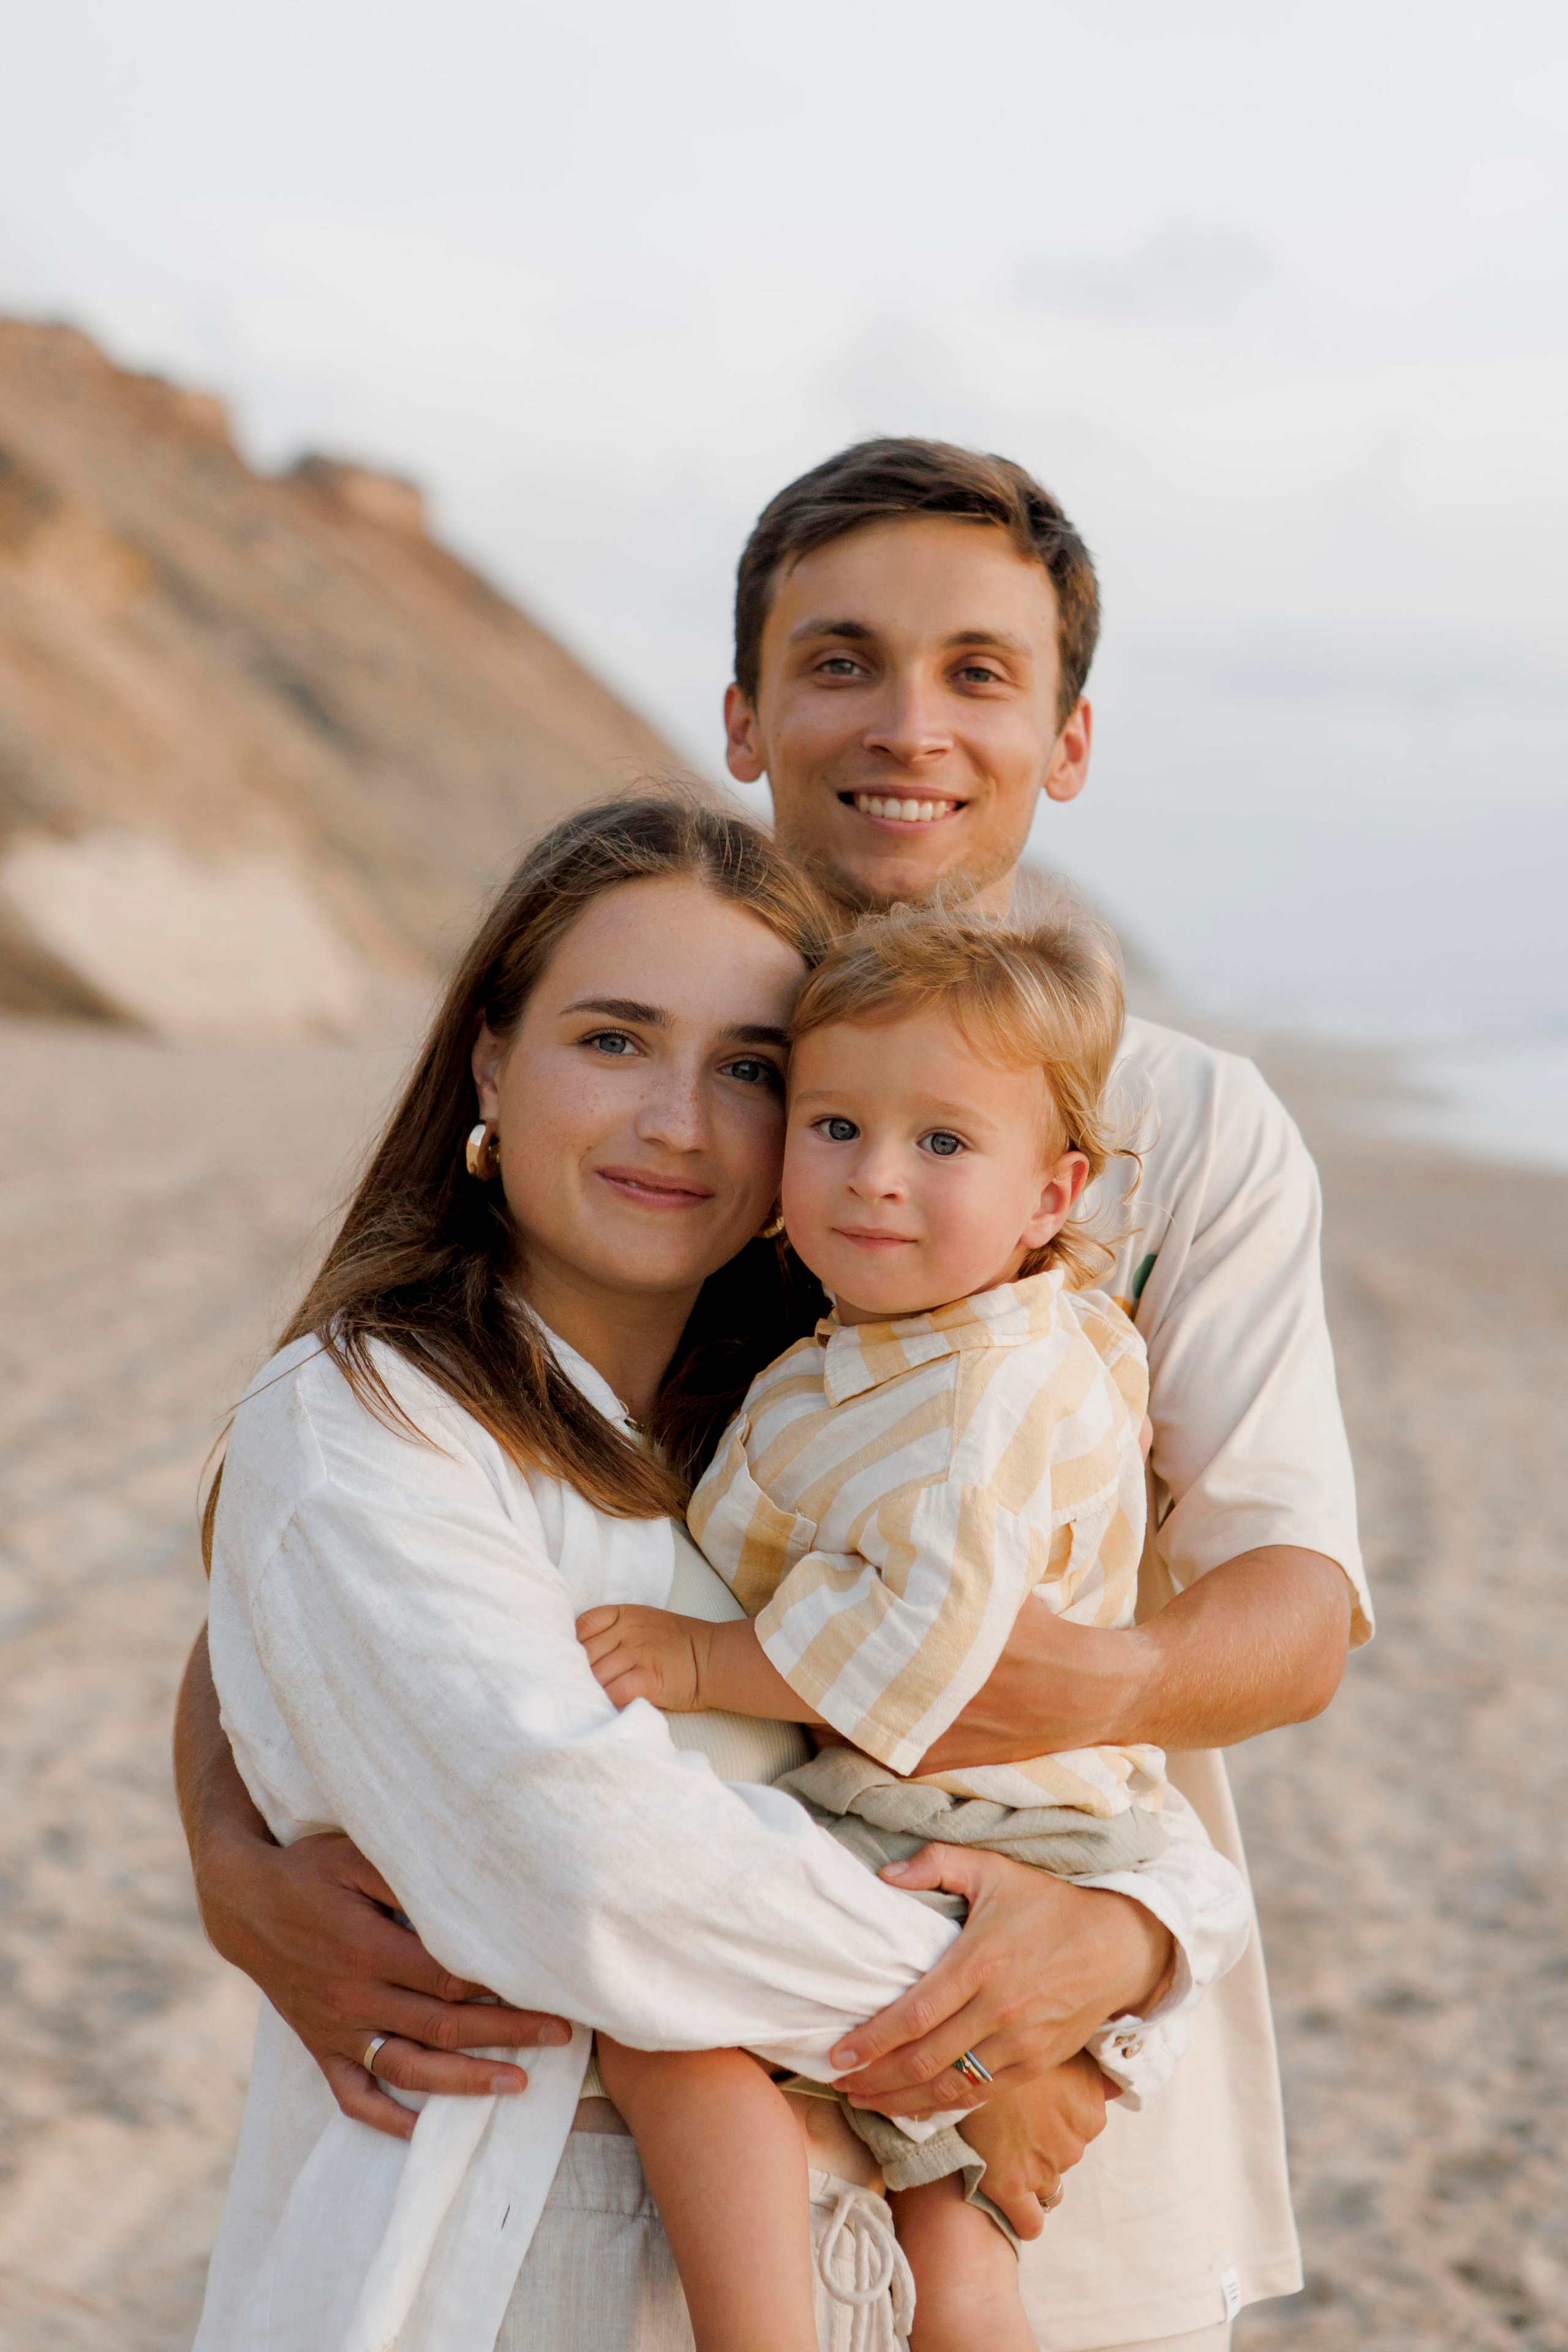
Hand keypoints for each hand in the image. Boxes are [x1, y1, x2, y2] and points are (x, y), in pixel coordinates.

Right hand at [196, 1825, 571, 2139]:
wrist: (241, 1900)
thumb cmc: (308, 1868)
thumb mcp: (354, 1856)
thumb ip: (407, 1879)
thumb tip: (466, 1898)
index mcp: (367, 1947)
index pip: (450, 1978)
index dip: (501, 1986)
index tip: (548, 1985)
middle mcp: (353, 1995)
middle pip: (441, 2026)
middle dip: (507, 2033)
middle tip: (561, 2035)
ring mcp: (335, 2027)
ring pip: (406, 2069)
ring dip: (464, 2082)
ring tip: (517, 2086)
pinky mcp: (319, 2045)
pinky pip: (352, 2094)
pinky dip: (386, 2119)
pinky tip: (424, 2132)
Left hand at [576, 1604, 707, 1711]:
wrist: (712, 1658)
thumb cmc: (677, 1645)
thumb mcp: (643, 1623)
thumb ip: (614, 1632)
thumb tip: (580, 1657)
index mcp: (624, 1615)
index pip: (582, 1626)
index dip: (571, 1647)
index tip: (572, 1663)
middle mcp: (627, 1631)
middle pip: (584, 1654)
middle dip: (575, 1674)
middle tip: (572, 1691)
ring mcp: (637, 1653)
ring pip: (595, 1674)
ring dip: (588, 1692)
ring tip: (586, 1704)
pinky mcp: (648, 1677)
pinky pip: (614, 1691)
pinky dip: (606, 1702)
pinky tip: (605, 1709)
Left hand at [828, 1844, 1172, 2119]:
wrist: (1117, 1945)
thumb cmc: (1048, 1905)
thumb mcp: (993, 1870)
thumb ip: (936, 1864)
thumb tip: (884, 1874)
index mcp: (980, 1963)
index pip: (915, 2015)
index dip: (873, 2041)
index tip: (837, 2055)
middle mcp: (998, 2009)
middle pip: (925, 2060)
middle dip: (876, 2079)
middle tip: (840, 2084)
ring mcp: (1020, 2043)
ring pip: (951, 2086)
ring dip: (903, 2101)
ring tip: (866, 2101)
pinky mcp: (1037, 2063)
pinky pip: (982, 2094)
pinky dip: (945, 2106)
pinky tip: (917, 2106)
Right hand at [956, 2052, 1115, 2239]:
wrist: (970, 2057)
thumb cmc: (1015, 2047)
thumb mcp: (1064, 2049)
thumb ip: (1093, 2075)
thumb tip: (1116, 2090)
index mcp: (1091, 2113)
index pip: (1084, 2131)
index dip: (1060, 2122)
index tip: (1037, 2111)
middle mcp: (1075, 2144)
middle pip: (1064, 2157)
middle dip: (1044, 2146)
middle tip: (1015, 2124)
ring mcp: (1045, 2168)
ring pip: (1048, 2188)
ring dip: (1032, 2175)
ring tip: (1005, 2151)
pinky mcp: (1011, 2187)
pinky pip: (1029, 2223)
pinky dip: (1023, 2219)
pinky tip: (1012, 2205)